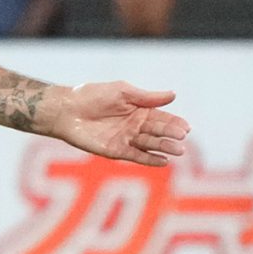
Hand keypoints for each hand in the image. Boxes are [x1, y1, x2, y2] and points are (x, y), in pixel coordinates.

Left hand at [50, 81, 187, 165]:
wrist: (66, 109)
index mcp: (138, 109)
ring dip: (164, 148)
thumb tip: (173, 95)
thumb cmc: (92, 95)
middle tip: (182, 139)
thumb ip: (146, 97)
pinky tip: (163, 161)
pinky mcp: (115, 151)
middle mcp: (134, 125)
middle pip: (157, 132)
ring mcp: (125, 139)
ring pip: (149, 145)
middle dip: (171, 135)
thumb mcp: (121, 92)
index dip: (174, 122)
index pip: (161, 117)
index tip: (186, 127)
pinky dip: (149, 159)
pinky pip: (136, 156)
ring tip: (178, 150)